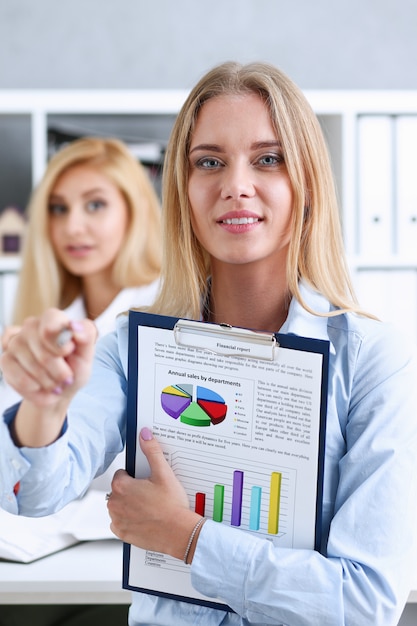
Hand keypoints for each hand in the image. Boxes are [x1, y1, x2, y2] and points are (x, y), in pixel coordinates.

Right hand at [0, 308, 96, 407]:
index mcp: (53, 319)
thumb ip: (86, 336)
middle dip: (59, 370)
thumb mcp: (86, 355)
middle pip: (42, 348)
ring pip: (31, 364)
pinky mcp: (5, 360)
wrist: (59, 391)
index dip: (60, 340)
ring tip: (55, 383)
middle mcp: (31, 326)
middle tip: (67, 378)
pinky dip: (35, 388)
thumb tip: (75, 326)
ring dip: (49, 381)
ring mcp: (15, 342)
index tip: (68, 351)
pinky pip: (19, 378)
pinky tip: (40, 387)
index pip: (51, 319)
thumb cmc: (74, 368)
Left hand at [108, 428, 202, 560]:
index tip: (146, 482)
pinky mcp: (121, 534)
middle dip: (131, 491)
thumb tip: (144, 434)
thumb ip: (152, 451)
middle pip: (119, 490)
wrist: (178, 533)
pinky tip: (144, 519)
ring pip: (119, 506)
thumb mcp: (164, 473)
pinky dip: (129, 521)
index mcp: (121, 486)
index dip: (135, 476)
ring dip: (128, 505)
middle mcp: (114, 503)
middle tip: (151, 494)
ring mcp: (117, 520)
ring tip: (149, 507)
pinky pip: (120, 523)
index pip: (121, 474)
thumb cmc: (172, 504)